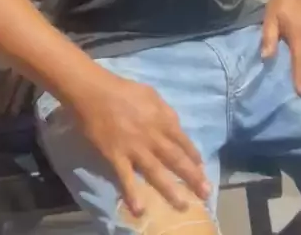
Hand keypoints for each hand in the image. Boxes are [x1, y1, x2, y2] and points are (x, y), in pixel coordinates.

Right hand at [70, 68, 209, 215]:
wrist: (95, 92)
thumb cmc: (123, 90)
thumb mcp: (151, 94)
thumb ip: (165, 111)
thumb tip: (175, 126)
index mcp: (162, 119)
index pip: (183, 141)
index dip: (193, 156)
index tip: (202, 169)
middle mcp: (152, 136)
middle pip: (176, 159)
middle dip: (192, 177)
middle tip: (206, 194)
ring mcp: (134, 148)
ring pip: (156, 172)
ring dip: (170, 190)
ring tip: (182, 206)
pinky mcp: (116, 156)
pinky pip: (125, 178)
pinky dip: (132, 193)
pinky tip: (140, 210)